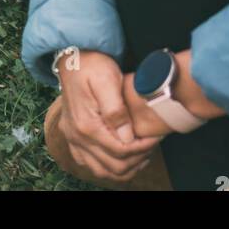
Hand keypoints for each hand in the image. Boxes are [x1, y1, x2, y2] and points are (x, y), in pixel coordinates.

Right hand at [56, 50, 161, 182]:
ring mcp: (73, 139)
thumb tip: (127, 137)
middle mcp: (77, 137)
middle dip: (137, 159)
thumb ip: (116, 110)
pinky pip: (90, 165)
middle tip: (152, 145)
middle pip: (113, 166)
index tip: (156, 138)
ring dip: (124, 168)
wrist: (73, 57)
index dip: (142, 148)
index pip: (120, 151)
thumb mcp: (106, 79)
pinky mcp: (73, 138)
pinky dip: (108, 167)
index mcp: (86, 125)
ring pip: (102, 171)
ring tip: (141, 154)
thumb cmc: (92, 64)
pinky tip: (122, 156)